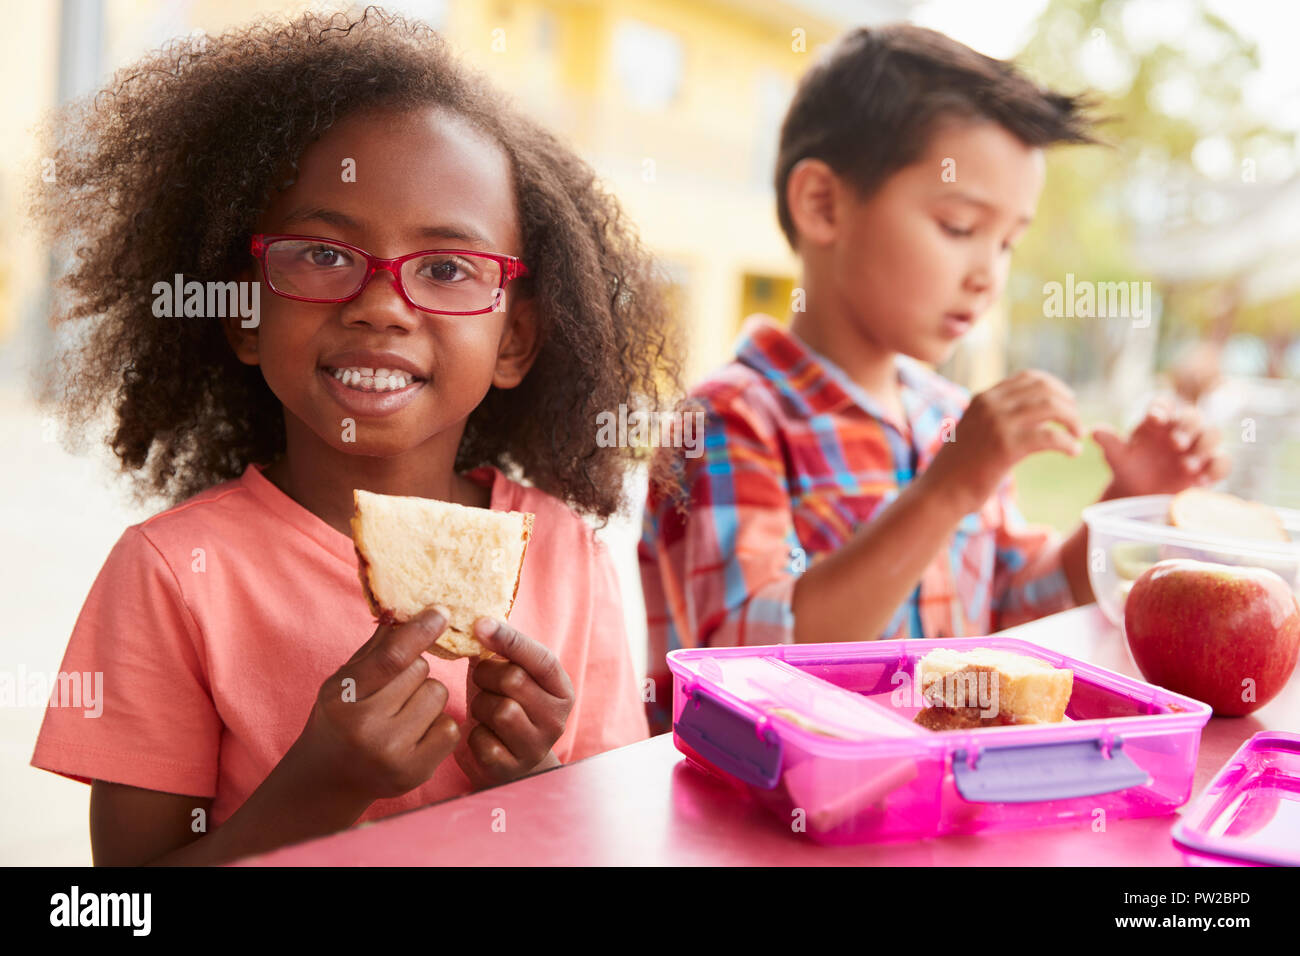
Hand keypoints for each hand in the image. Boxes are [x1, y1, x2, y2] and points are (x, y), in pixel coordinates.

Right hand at [286, 606, 460, 803]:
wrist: (329, 778)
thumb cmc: (339, 718)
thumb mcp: (343, 681)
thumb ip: (374, 649)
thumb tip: (406, 612)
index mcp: (343, 698)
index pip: (391, 658)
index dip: (419, 631)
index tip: (441, 612)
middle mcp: (366, 729)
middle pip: (421, 671)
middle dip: (413, 673)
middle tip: (391, 693)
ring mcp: (392, 754)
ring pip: (438, 695)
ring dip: (427, 697)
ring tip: (402, 714)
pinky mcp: (415, 772)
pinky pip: (450, 727)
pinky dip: (438, 725)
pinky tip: (415, 735)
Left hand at [455, 618, 573, 789]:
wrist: (507, 762)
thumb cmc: (506, 705)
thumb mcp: (512, 676)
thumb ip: (502, 651)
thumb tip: (475, 622)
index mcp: (561, 690)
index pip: (542, 658)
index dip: (509, 639)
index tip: (479, 623)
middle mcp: (557, 719)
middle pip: (514, 680)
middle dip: (487, 675)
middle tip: (482, 680)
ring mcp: (537, 746)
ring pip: (498, 709)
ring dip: (479, 705)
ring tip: (483, 710)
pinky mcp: (512, 768)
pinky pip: (481, 739)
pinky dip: (473, 734)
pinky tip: (481, 734)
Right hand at [924, 370, 1082, 514]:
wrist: (941, 491)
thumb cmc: (959, 467)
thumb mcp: (974, 430)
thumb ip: (994, 416)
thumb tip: (1028, 413)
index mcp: (983, 398)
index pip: (1028, 378)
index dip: (1054, 386)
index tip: (1067, 402)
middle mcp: (990, 404)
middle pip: (1044, 389)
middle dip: (1067, 403)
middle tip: (1076, 423)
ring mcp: (998, 424)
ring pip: (1051, 408)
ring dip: (1072, 420)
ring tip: (1077, 435)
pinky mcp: (1007, 447)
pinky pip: (1050, 437)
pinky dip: (1068, 443)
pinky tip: (1073, 452)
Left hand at [1092, 397, 1230, 497]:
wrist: (1139, 493)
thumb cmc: (1128, 467)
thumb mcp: (1117, 457)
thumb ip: (1109, 443)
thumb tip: (1094, 431)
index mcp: (1157, 420)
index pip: (1164, 404)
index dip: (1161, 407)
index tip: (1154, 419)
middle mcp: (1180, 429)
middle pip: (1194, 416)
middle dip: (1189, 426)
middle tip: (1176, 443)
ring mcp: (1197, 446)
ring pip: (1213, 435)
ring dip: (1204, 447)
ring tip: (1186, 466)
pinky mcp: (1209, 466)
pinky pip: (1222, 462)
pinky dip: (1216, 470)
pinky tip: (1201, 481)